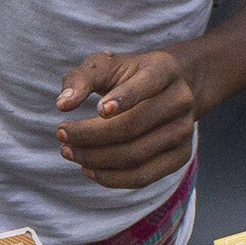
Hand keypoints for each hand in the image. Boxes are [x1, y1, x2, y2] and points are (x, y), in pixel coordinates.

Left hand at [56, 49, 202, 190]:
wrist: (167, 88)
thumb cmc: (128, 75)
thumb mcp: (104, 66)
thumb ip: (81, 79)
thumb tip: (63, 104)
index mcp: (164, 69)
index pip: (147, 84)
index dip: (124, 98)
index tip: (98, 110)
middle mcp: (180, 100)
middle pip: (134, 126)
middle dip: (91, 135)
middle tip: (61, 135)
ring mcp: (184, 130)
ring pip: (135, 155)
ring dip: (96, 159)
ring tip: (68, 152)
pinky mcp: (181, 156)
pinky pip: (142, 177)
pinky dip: (111, 178)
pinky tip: (88, 169)